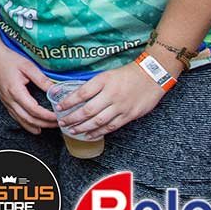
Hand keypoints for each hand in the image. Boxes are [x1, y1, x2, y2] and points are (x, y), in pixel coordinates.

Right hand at [0, 44, 56, 133]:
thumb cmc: (9, 59)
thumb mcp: (28, 66)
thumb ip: (42, 80)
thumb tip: (56, 91)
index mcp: (16, 91)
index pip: (34, 110)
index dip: (47, 116)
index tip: (58, 116)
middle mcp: (10, 100)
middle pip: (29, 118)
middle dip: (45, 123)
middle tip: (58, 123)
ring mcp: (6, 102)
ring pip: (22, 120)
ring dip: (36, 126)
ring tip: (49, 127)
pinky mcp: (5, 101)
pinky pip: (16, 117)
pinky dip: (26, 124)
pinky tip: (34, 127)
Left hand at [53, 60, 167, 138]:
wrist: (151, 76)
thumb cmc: (127, 74)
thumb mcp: (107, 74)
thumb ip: (94, 85)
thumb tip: (76, 96)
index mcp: (103, 81)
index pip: (82, 93)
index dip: (69, 101)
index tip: (59, 107)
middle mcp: (111, 94)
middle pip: (88, 110)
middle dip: (73, 118)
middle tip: (62, 122)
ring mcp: (121, 106)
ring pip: (98, 121)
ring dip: (83, 127)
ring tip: (72, 131)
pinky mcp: (129, 115)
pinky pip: (111, 126)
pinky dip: (99, 132)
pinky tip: (90, 135)